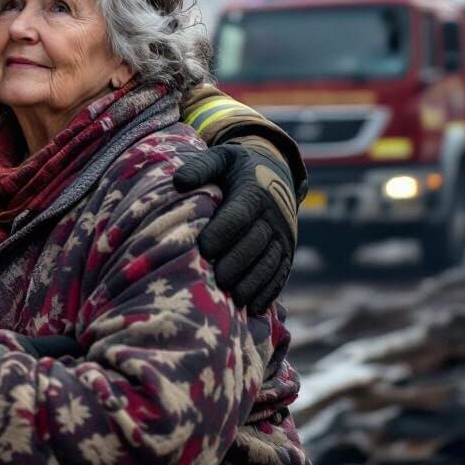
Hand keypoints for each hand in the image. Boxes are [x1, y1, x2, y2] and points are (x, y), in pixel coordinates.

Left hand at [173, 142, 296, 314]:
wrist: (276, 172)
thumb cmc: (237, 168)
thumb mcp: (221, 158)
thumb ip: (200, 167)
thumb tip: (177, 182)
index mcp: (254, 193)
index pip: (238, 216)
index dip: (222, 233)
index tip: (203, 249)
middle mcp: (272, 216)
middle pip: (253, 244)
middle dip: (234, 264)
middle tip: (214, 281)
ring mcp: (283, 236)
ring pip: (269, 263)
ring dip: (252, 283)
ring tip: (232, 300)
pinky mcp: (287, 251)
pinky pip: (280, 274)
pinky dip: (269, 291)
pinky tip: (253, 306)